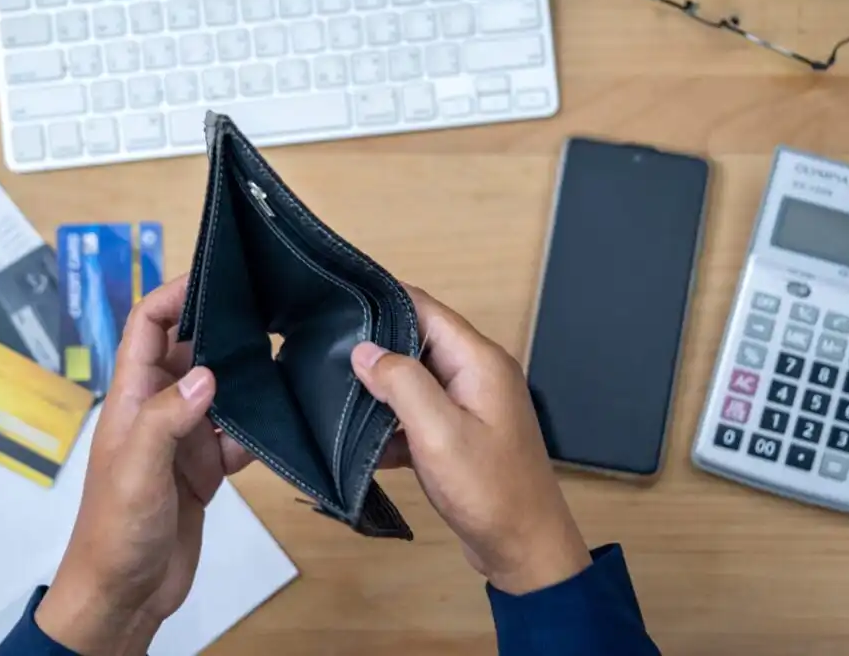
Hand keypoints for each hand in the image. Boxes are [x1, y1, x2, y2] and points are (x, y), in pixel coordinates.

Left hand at [36, 275, 252, 655]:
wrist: (125, 595)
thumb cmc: (116, 531)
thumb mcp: (137, 470)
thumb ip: (167, 419)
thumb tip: (208, 372)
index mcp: (131, 398)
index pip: (147, 327)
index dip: (175, 295)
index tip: (217, 276)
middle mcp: (158, 409)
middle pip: (189, 351)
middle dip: (223, 330)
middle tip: (271, 311)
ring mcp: (183, 438)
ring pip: (219, 390)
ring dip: (246, 379)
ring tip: (288, 358)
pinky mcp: (205, 467)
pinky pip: (236, 434)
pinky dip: (256, 428)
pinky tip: (281, 420)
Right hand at [351, 287, 591, 594]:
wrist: (525, 549)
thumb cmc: (488, 489)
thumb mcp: (438, 432)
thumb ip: (401, 383)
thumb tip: (363, 350)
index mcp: (479, 361)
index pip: (425, 308)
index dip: (382, 299)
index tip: (337, 302)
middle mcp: (477, 374)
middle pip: (418, 341)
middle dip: (374, 347)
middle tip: (323, 352)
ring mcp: (470, 405)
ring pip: (415, 381)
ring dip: (380, 390)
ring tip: (333, 394)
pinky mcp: (461, 435)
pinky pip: (420, 416)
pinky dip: (393, 425)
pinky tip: (363, 444)